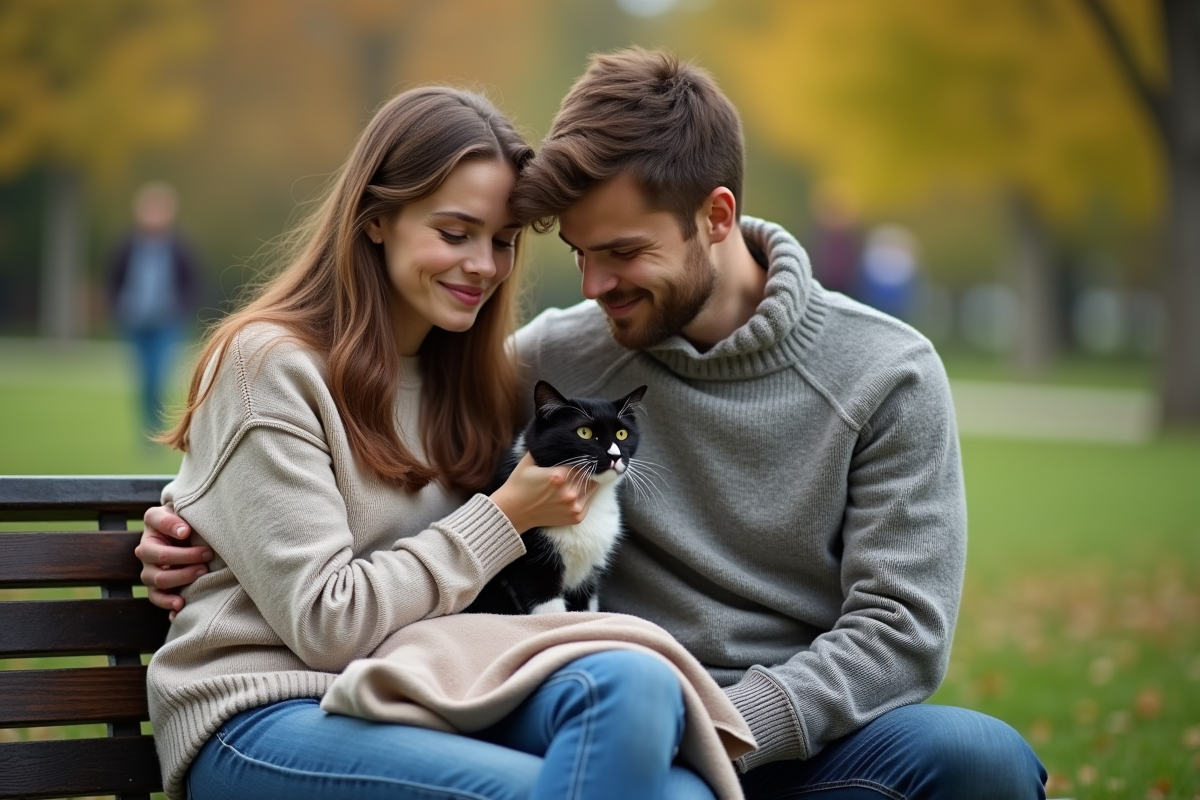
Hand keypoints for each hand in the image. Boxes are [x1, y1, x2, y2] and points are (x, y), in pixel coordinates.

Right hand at [135, 505, 212, 620]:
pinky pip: (157, 598)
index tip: (188, 531)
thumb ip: (180, 517)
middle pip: (160, 556)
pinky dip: (168, 604)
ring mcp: (149, 569)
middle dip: (186, 557)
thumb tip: (183, 532)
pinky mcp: (156, 587)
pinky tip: (181, 606)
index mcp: (153, 524)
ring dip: (182, 578)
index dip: (172, 526)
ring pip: (158, 579)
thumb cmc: (188, 520)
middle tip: (208, 555)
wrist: (188, 536)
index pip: (158, 522)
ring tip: (202, 575)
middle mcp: (146, 548)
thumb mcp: (185, 510)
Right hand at [489, 452, 597, 533]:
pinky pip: (589, 501)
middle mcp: (569, 492)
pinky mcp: (576, 518)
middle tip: (575, 469)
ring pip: (592, 487)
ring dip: (585, 483)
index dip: (581, 458)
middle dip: (583, 471)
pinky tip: (573, 493)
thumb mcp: (529, 460)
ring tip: (574, 481)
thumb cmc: (519, 484)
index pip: (582, 461)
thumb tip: (558, 436)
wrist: (513, 512)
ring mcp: (574, 506)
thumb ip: (545, 448)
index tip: (578, 457)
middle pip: (588, 474)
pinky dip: (584, 496)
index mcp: (559, 476)